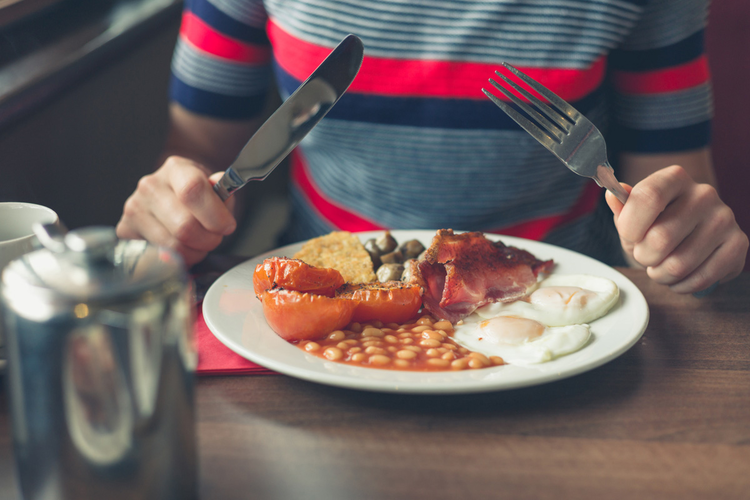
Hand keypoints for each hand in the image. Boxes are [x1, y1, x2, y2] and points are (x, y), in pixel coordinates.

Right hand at [116, 156, 236, 265]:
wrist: (172, 201)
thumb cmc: (199, 198)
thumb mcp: (216, 190)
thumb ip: (223, 191)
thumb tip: (219, 182)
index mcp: (175, 169)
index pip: (193, 190)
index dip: (215, 215)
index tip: (227, 226)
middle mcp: (150, 186)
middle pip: (185, 226)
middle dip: (209, 240)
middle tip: (214, 238)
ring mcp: (134, 208)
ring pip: (172, 246)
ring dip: (195, 252)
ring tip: (199, 244)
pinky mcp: (125, 230)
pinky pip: (158, 257)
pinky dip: (177, 260)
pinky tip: (182, 249)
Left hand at [605, 165, 747, 293]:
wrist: (690, 235)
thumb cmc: (655, 224)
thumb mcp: (632, 217)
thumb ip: (622, 208)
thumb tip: (612, 194)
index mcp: (674, 178)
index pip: (648, 197)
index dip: (631, 225)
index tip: (630, 236)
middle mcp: (704, 193)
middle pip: (660, 238)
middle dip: (644, 257)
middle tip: (646, 256)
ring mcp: (724, 218)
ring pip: (679, 264)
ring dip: (661, 275)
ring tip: (661, 267)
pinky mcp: (738, 244)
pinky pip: (700, 279)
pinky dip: (682, 285)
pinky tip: (680, 276)